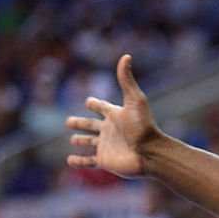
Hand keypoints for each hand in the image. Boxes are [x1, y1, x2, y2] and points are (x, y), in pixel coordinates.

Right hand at [66, 54, 162, 177]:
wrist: (150, 153)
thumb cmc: (143, 127)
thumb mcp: (134, 101)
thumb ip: (126, 80)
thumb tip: (126, 56)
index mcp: (115, 115)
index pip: (102, 107)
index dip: (95, 104)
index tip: (88, 101)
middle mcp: (110, 130)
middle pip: (91, 125)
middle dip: (80, 123)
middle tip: (68, 121)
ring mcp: (107, 146)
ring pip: (89, 143)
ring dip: (80, 141)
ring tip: (73, 139)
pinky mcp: (105, 160)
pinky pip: (88, 162)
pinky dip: (78, 162)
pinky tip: (70, 160)